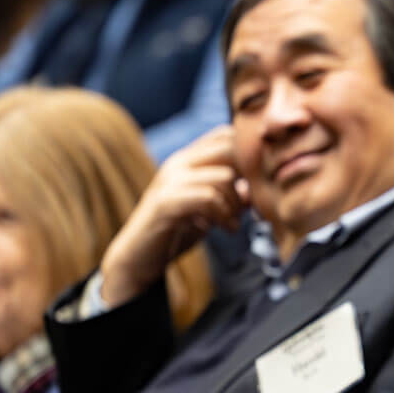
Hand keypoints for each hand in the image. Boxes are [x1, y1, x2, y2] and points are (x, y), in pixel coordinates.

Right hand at [101, 126, 245, 305]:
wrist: (139, 257)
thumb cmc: (176, 231)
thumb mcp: (209, 210)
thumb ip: (230, 197)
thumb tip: (253, 191)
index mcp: (188, 160)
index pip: (226, 135)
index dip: (248, 156)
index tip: (254, 186)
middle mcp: (178, 163)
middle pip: (229, 149)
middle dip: (248, 177)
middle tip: (249, 206)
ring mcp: (170, 180)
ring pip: (224, 177)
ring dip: (237, 204)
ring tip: (235, 223)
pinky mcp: (166, 202)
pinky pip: (208, 198)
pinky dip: (224, 215)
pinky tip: (227, 229)